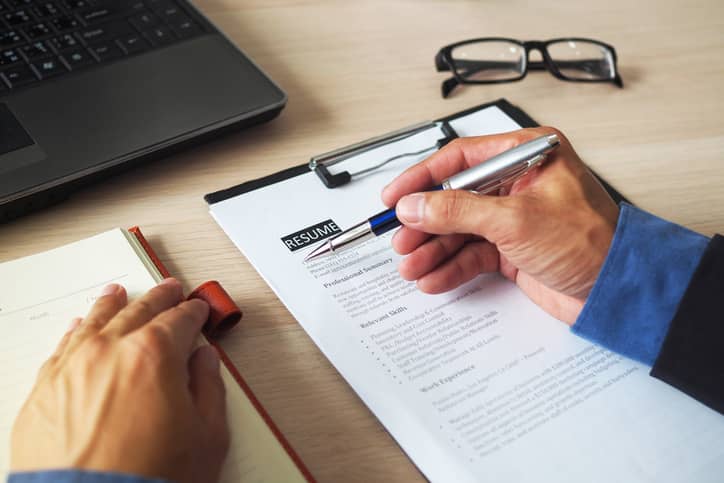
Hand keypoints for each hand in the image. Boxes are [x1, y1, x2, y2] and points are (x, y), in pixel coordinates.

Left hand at [11, 278, 228, 482]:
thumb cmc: (149, 480)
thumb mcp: (207, 436)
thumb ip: (209, 388)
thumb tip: (205, 362)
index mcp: (154, 354)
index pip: (180, 320)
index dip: (194, 313)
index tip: (197, 311)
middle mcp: (109, 351)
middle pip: (139, 311)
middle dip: (159, 299)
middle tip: (169, 290)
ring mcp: (72, 368)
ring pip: (96, 321)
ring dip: (113, 304)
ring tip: (119, 294)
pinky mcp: (44, 391)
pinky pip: (62, 347)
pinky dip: (76, 331)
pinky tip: (81, 326)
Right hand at [381, 127, 618, 324]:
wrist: (618, 291)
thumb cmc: (591, 242)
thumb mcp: (515, 219)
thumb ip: (458, 210)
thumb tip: (415, 205)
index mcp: (527, 155)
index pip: (460, 159)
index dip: (422, 178)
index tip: (395, 197)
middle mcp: (517, 182)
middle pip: (454, 197)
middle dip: (425, 222)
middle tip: (400, 239)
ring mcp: (513, 217)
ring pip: (459, 229)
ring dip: (433, 248)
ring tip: (411, 265)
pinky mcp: (511, 249)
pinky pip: (471, 253)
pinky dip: (451, 266)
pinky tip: (433, 277)